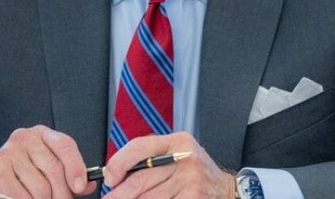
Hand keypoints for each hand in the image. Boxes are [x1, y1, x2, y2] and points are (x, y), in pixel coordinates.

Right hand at [0, 125, 94, 198]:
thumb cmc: (22, 175)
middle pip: (55, 169)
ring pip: (41, 187)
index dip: (76, 167)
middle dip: (62, 193)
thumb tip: (88, 185)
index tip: (80, 187)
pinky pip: (23, 197)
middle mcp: (24, 139)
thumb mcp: (46, 167)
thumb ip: (69, 174)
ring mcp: (7, 154)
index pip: (65, 145)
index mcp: (41, 134)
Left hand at [102, 131, 233, 198]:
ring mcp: (190, 181)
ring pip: (147, 198)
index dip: (118, 163)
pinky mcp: (192, 198)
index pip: (139, 147)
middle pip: (140, 179)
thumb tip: (115, 173)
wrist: (225, 189)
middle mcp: (185, 159)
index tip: (109, 178)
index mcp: (178, 142)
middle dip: (118, 193)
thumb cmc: (195, 172)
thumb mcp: (178, 154)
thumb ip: (152, 157)